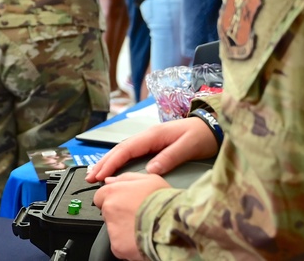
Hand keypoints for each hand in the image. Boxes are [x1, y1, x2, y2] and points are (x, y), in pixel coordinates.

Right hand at [85, 117, 217, 182]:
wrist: (214, 127)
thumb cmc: (202, 136)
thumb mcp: (188, 147)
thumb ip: (169, 157)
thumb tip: (149, 171)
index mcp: (152, 135)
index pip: (126, 149)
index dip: (111, 162)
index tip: (100, 175)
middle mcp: (147, 136)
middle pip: (119, 149)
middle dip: (103, 163)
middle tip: (89, 177)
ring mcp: (149, 140)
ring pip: (123, 151)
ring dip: (108, 162)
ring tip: (95, 174)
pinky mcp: (153, 146)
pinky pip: (130, 154)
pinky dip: (118, 161)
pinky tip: (114, 169)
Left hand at [94, 172, 169, 260]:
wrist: (173, 225)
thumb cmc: (164, 203)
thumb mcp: (149, 180)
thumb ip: (126, 178)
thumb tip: (110, 180)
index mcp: (113, 192)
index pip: (101, 195)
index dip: (114, 199)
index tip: (125, 204)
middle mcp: (109, 209)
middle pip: (107, 212)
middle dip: (118, 214)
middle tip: (136, 216)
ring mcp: (112, 229)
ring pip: (113, 229)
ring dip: (123, 229)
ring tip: (142, 227)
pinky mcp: (117, 246)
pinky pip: (118, 245)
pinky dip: (127, 244)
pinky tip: (141, 239)